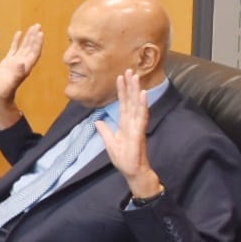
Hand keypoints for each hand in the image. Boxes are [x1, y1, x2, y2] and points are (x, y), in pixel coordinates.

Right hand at [0, 24, 43, 124]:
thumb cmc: (3, 91)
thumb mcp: (10, 83)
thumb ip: (17, 74)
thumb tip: (22, 63)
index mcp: (25, 67)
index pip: (33, 53)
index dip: (37, 44)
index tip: (40, 33)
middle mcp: (22, 63)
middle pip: (31, 47)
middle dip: (35, 37)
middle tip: (38, 26)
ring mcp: (15, 61)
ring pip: (24, 46)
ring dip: (28, 37)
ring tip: (32, 27)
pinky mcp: (8, 61)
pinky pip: (14, 48)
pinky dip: (17, 41)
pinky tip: (19, 33)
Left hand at [94, 69, 162, 198]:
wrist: (133, 172)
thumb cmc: (124, 159)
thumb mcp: (110, 143)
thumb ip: (105, 132)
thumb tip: (98, 122)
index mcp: (125, 124)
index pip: (123, 103)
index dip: (122, 90)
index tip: (120, 77)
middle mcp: (132, 122)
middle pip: (130, 100)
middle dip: (129, 85)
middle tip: (129, 69)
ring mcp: (137, 126)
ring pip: (137, 105)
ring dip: (136, 90)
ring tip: (135, 77)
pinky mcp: (139, 133)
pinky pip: (141, 117)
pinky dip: (142, 105)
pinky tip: (142, 94)